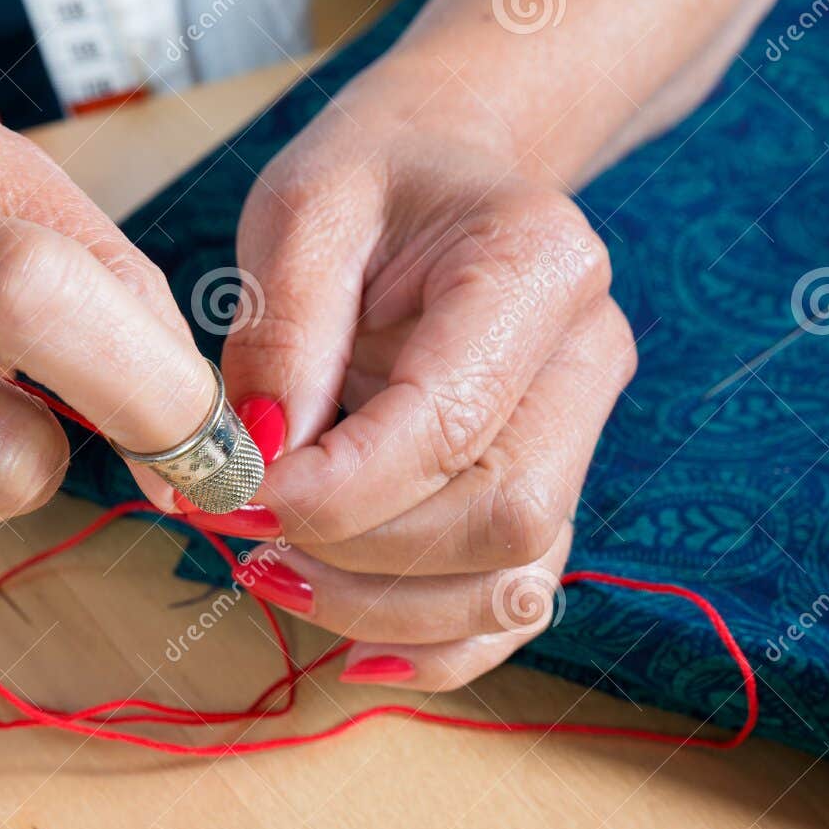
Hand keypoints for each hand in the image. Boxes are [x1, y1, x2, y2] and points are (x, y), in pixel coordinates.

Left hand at [202, 94, 635, 691]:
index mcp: (538, 265)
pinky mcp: (550, 488)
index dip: (339, 487)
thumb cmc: (369, 181)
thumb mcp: (301, 208)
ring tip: (268, 571)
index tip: (241, 494)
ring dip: (377, 608)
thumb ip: (283, 329)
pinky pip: (513, 606)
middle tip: (241, 529)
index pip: (451, 423)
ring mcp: (581, 434)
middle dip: (355, 553)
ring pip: (510, 582)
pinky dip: (436, 650)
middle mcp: (586, 358)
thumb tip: (264, 457)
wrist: (440, 175)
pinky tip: (354, 653)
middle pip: (497, 517)